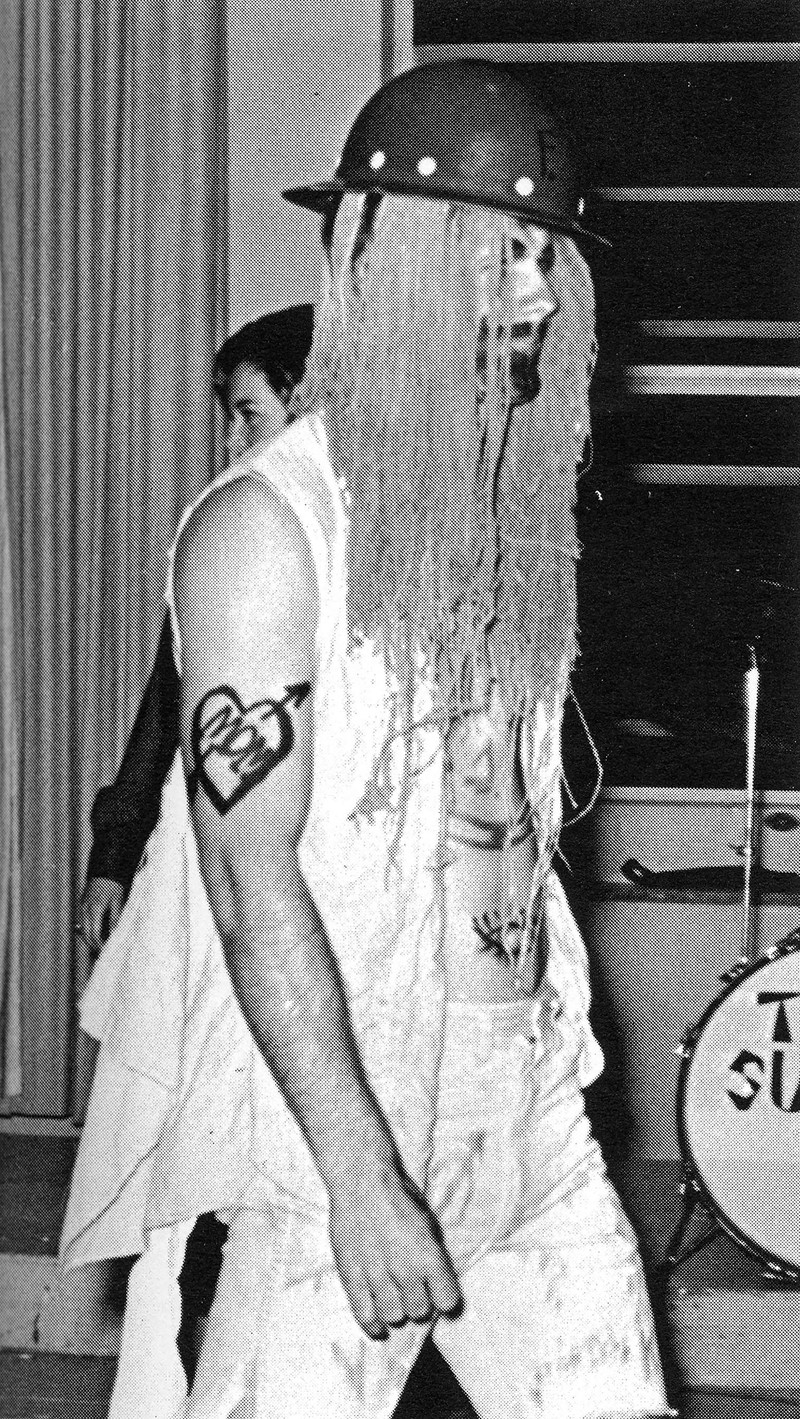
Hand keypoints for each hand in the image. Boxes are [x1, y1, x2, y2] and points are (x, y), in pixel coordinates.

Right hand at [80, 878, 124, 953]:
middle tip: (103, 953)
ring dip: (90, 938)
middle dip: (93, 945)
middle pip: (86, 933)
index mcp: (94, 909)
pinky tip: (95, 934)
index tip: (107, 951)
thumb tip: (115, 934)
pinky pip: (83, 921)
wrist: (105, 867)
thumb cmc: (114, 884)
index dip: (100, 945)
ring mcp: (82, 906)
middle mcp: (85, 909)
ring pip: (83, 928)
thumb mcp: (118, 901)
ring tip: (99, 946)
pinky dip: (88, 929)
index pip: (94, 934)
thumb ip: (115, 918)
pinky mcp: (83, 903)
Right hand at [328, 1152, 461, 1339]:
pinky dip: (373, 1324)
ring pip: (394, 1316)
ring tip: (392, 1296)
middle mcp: (406, 1272)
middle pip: (420, 1311)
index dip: (443, 1298)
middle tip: (411, 1288)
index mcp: (430, 1257)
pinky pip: (365, 1316)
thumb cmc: (398, 1197)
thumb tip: (434, 1283)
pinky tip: (378, 1324)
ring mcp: (378, 1278)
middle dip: (418, 1301)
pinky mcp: (352, 1278)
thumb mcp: (428, 1224)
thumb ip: (433, 1257)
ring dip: (396, 1309)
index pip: (447, 1302)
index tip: (439, 1292)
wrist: (361, 1182)